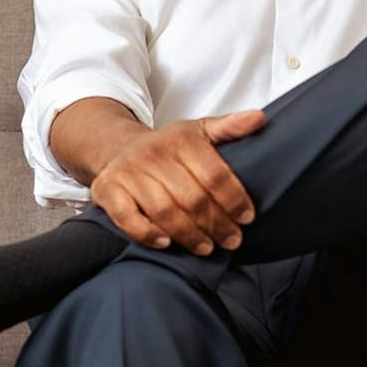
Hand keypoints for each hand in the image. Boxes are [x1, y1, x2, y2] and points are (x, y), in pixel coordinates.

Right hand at [91, 109, 266, 254]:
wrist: (118, 148)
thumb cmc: (169, 148)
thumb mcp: (200, 131)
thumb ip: (230, 127)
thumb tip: (259, 119)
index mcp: (181, 139)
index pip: (215, 174)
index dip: (234, 199)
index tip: (247, 218)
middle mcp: (152, 154)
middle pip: (192, 198)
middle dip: (216, 224)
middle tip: (232, 240)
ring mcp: (128, 173)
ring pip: (165, 212)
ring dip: (189, 235)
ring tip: (207, 248)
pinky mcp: (107, 190)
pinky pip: (128, 219)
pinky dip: (147, 234)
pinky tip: (167, 243)